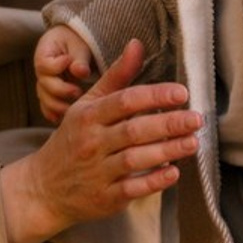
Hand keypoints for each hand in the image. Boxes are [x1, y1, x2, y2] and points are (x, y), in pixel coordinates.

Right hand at [3, 39, 201, 242]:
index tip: (182, 93)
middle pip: (134, 130)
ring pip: (135, 159)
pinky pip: (131, 189)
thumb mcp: (87, 105)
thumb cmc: (73, 139)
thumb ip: (116, 76)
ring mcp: (98, 171)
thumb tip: (137, 44)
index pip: (125, 101)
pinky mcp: (105, 197)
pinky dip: (153, 181)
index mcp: (89, 115)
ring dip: (167, 151)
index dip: (155, 96)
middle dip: (168, 124)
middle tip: (196, 119)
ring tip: (193, 142)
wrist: (45, 187)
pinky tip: (173, 173)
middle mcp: (92, 142)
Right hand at [35, 25, 96, 123]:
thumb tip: (81, 72)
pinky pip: (46, 106)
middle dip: (60, 90)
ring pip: (44, 98)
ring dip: (57, 105)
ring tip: (72, 108)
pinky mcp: (50, 93)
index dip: (55, 66)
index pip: (43, 64)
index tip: (69, 61)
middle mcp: (41, 70)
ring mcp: (44, 83)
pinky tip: (59, 119)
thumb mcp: (78, 45)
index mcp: (44, 52)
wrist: (73, 42)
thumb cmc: (75, 41)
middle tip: (77, 91)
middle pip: (43, 84)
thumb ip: (79, 59)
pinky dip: (52, 113)